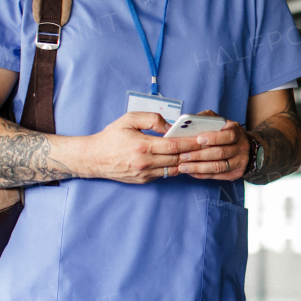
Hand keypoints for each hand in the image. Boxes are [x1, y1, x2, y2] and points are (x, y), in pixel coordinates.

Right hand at [81, 112, 199, 183]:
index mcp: (142, 146)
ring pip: (174, 169)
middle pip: (177, 158)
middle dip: (194, 152)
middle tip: (207, 145)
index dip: (191, 142)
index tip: (203, 138)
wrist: (93, 159)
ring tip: (198, 153)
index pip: (174, 145)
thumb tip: (170, 126)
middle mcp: (145, 163)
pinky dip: (175, 167)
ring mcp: (145, 174)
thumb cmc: (111, 137)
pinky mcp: (144, 180)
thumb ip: (152, 119)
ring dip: (186, 161)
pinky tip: (182, 159)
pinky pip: (165, 174)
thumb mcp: (129, 119)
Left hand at [175, 109, 249, 180]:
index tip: (198, 139)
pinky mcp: (235, 173)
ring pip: (218, 167)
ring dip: (198, 167)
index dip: (214, 138)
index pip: (228, 135)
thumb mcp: (219, 122)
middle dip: (199, 155)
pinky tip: (191, 172)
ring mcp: (239, 161)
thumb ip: (204, 120)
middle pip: (221, 153)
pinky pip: (217, 176)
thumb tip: (184, 122)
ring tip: (183, 167)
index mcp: (236, 130)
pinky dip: (202, 174)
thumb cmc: (224, 133)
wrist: (244, 147)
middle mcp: (240, 146)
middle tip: (182, 155)